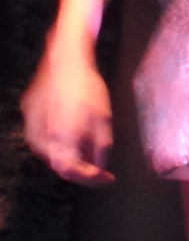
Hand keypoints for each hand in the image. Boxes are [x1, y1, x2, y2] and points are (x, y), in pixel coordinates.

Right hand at [22, 39, 113, 184]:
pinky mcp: (29, 116)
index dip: (91, 179)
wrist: (65, 61)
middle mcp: (43, 133)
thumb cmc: (87, 87)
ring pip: (49, 155)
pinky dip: (58, 146)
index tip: (107, 178)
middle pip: (59, 166)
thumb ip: (102, 146)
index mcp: (62, 134)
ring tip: (88, 155)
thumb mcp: (104, 118)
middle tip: (100, 170)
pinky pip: (42, 141)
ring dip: (69, 160)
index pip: (72, 171)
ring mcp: (32, 125)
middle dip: (82, 171)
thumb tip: (101, 167)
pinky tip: (71, 140)